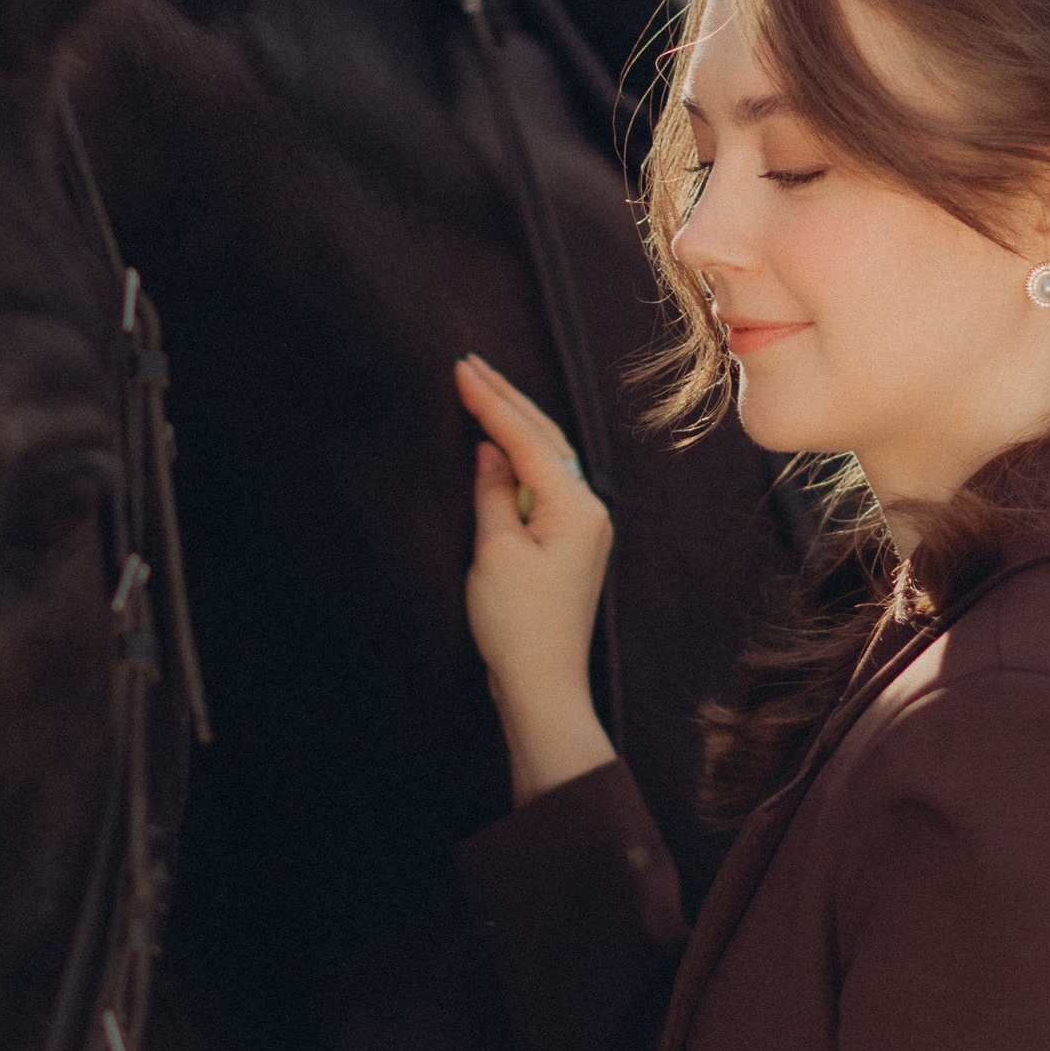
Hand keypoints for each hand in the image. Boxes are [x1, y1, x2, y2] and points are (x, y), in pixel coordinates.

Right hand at [453, 351, 615, 803]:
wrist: (543, 686)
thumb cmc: (518, 626)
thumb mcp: (495, 552)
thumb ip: (494, 493)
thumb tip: (491, 452)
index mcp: (575, 507)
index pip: (527, 439)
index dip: (491, 403)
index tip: (461, 368)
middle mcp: (589, 510)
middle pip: (546, 439)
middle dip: (507, 400)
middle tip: (471, 364)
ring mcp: (584, 527)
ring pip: (548, 458)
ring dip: (515, 424)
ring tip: (483, 390)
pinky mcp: (569, 545)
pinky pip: (545, 484)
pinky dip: (521, 458)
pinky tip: (498, 446)